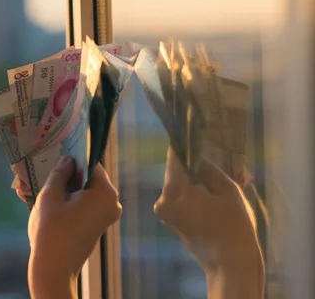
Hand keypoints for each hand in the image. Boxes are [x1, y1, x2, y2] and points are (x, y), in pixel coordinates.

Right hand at [26, 156, 121, 298]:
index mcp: (105, 192)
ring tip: (37, 183)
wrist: (53, 270)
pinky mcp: (96, 225)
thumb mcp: (50, 195)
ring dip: (62, 187)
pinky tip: (44, 198)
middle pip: (87, 178)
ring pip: (82, 192)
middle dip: (65, 173)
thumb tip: (67, 159)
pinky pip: (82, 204)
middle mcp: (111, 203)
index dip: (72, 156)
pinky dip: (66, 200)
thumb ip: (60, 172)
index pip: (90, 163)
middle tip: (44, 167)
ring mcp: (105, 215)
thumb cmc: (51, 231)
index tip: (56, 150)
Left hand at [154, 147, 264, 298]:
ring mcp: (164, 211)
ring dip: (194, 178)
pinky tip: (211, 193)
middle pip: (176, 170)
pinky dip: (192, 192)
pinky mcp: (170, 219)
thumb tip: (201, 156)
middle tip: (213, 156)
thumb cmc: (233, 227)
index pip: (175, 156)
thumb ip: (211, 169)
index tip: (196, 132)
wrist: (230, 265)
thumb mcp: (228, 191)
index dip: (186, 143)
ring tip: (216, 177)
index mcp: (175, 190)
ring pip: (178, 183)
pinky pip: (180, 197)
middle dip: (194, 163)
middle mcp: (163, 198)